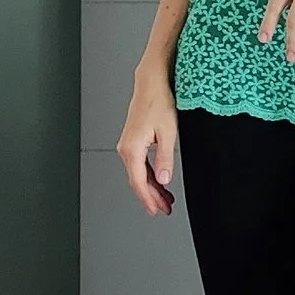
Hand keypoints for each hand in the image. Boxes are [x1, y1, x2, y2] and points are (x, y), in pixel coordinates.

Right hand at [118, 74, 180, 217]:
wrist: (152, 84)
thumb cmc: (159, 102)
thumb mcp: (168, 132)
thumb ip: (165, 157)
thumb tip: (164, 180)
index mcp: (132, 148)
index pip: (139, 182)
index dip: (148, 199)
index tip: (156, 210)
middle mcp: (126, 148)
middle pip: (138, 181)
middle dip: (151, 197)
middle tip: (164, 209)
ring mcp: (128, 145)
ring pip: (139, 174)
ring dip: (152, 188)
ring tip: (165, 200)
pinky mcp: (134, 141)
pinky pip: (140, 165)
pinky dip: (150, 176)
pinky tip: (160, 182)